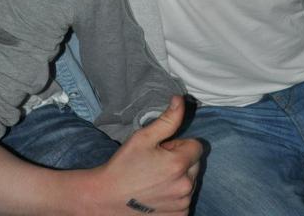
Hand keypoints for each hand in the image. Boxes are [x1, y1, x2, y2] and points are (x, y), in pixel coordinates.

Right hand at [86, 96, 201, 214]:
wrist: (107, 197)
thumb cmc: (124, 165)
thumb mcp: (143, 137)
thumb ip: (168, 119)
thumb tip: (181, 99)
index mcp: (179, 164)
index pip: (196, 145)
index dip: (179, 144)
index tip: (162, 149)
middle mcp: (186, 186)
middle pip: (194, 164)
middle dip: (180, 160)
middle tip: (156, 162)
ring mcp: (183, 204)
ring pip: (190, 181)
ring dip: (178, 177)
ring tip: (154, 178)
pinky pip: (185, 199)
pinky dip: (176, 194)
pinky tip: (157, 192)